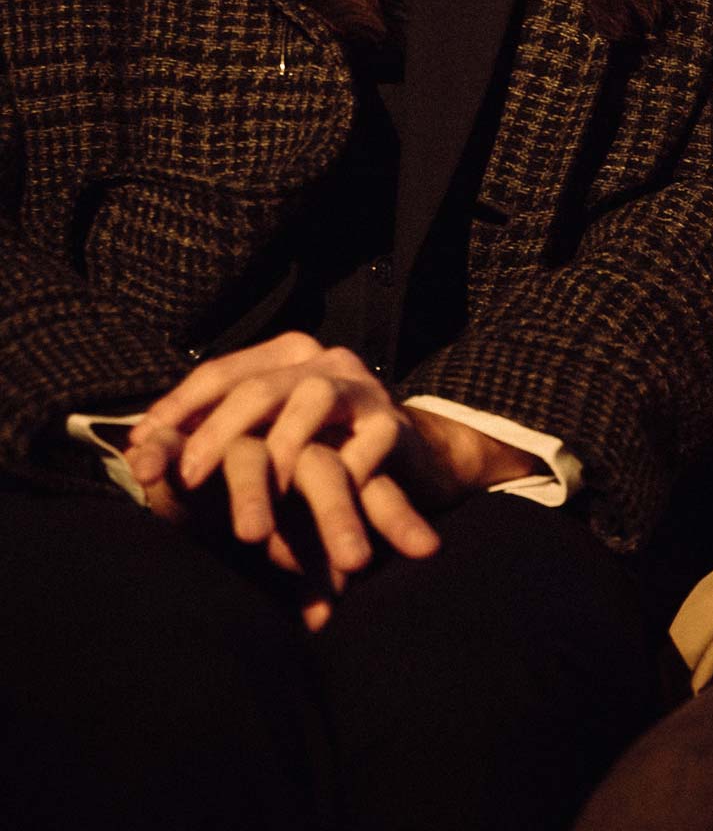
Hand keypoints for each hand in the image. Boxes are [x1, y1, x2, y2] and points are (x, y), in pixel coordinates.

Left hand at [126, 334, 448, 623]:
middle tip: (183, 480)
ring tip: (253, 500)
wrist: (412, 462)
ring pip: (311, 402)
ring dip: (278, 455)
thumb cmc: (321, 455)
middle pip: (260, 387)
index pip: (219, 372)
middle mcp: (323, 362)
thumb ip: (209, 444)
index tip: (139, 451)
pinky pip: (362, 448)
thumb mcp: (264, 445)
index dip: (176, 409)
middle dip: (216, 435)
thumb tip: (136, 457)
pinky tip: (310, 518)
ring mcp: (361, 388)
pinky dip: (336, 482)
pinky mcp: (393, 425)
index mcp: (286, 357)